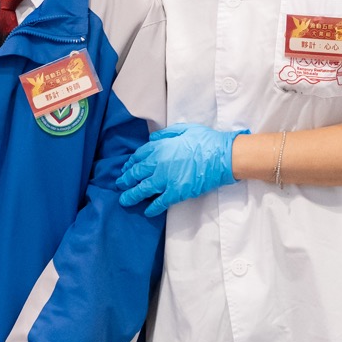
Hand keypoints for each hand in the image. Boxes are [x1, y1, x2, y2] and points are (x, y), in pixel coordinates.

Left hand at [117, 123, 248, 216]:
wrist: (221, 156)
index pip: (138, 156)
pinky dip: (152, 208)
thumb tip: (152, 138)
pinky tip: (147, 212)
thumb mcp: (183, 129)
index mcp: (160, 147)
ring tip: (124, 200)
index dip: (131, 163)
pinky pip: (160, 202)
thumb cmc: (205, 140)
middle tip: (120, 184)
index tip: (127, 167)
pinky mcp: (176, 193)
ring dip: (131, 195)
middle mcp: (158, 163)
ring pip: (143, 189)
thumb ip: (165, 134)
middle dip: (126, 179)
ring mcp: (166, 179)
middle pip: (137, 173)